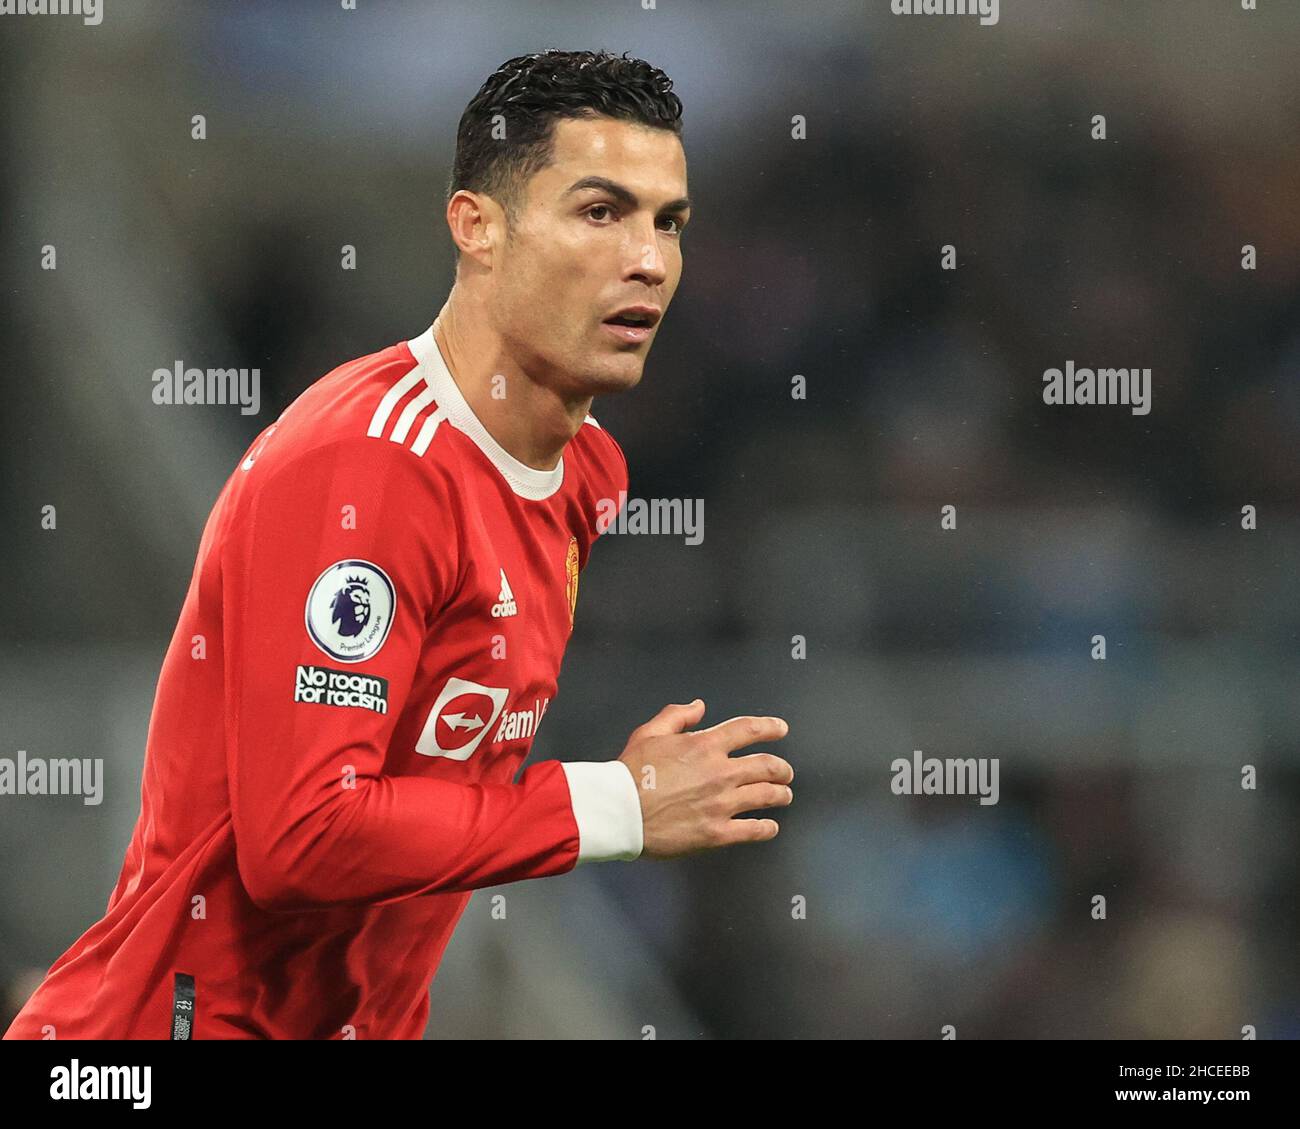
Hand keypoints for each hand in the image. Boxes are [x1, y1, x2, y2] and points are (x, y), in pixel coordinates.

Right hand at [617, 699, 792, 858]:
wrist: (619, 811)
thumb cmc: (630, 772)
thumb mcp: (649, 732)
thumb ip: (677, 715)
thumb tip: (699, 706)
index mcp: (705, 746)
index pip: (749, 730)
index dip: (771, 727)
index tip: (781, 729)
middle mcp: (720, 773)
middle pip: (767, 766)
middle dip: (782, 768)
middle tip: (785, 772)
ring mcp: (721, 804)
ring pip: (767, 796)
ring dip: (781, 794)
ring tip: (784, 795)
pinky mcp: (717, 833)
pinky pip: (752, 830)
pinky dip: (766, 828)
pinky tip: (769, 826)